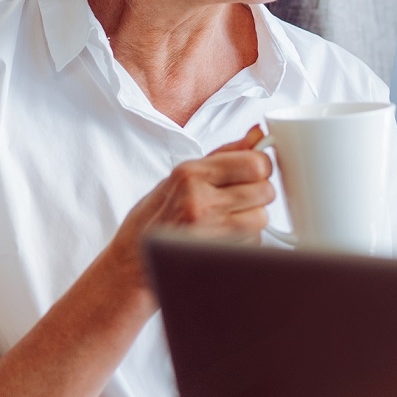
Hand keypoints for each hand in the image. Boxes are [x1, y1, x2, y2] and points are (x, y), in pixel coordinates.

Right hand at [102, 125, 275, 296]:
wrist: (131, 261)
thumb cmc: (155, 217)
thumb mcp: (182, 177)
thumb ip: (225, 154)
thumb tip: (257, 135)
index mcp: (191, 174)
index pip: (256, 164)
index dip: (261, 168)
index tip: (254, 172)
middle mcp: (199, 200)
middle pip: (265, 191)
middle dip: (258, 194)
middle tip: (239, 198)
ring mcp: (207, 230)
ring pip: (262, 218)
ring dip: (252, 219)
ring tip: (226, 220)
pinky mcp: (216, 255)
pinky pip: (253, 242)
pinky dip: (245, 241)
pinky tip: (221, 238)